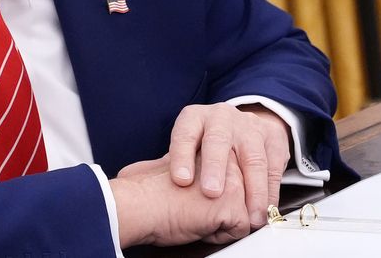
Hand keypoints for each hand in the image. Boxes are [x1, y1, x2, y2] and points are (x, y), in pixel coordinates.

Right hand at [109, 154, 249, 245]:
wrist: (137, 203)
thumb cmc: (146, 190)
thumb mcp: (175, 165)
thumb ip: (195, 163)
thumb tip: (201, 175)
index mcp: (211, 145)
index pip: (232, 178)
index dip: (214, 196)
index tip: (193, 199)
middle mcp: (227, 158)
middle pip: (242, 195)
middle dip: (222, 209)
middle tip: (192, 208)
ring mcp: (233, 179)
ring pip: (243, 213)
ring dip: (220, 221)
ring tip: (192, 213)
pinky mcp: (233, 201)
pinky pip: (240, 230)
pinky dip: (218, 235)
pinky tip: (196, 222)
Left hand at [166, 103, 290, 226]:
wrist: (240, 126)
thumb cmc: (205, 145)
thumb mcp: (187, 146)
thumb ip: (178, 166)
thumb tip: (163, 194)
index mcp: (195, 118)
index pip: (185, 134)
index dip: (182, 156)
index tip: (181, 181)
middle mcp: (221, 118)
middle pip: (218, 141)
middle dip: (215, 167)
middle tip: (211, 193)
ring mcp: (249, 126)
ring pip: (252, 157)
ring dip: (252, 189)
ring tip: (249, 216)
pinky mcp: (273, 138)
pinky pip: (273, 167)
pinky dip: (270, 192)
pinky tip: (266, 210)